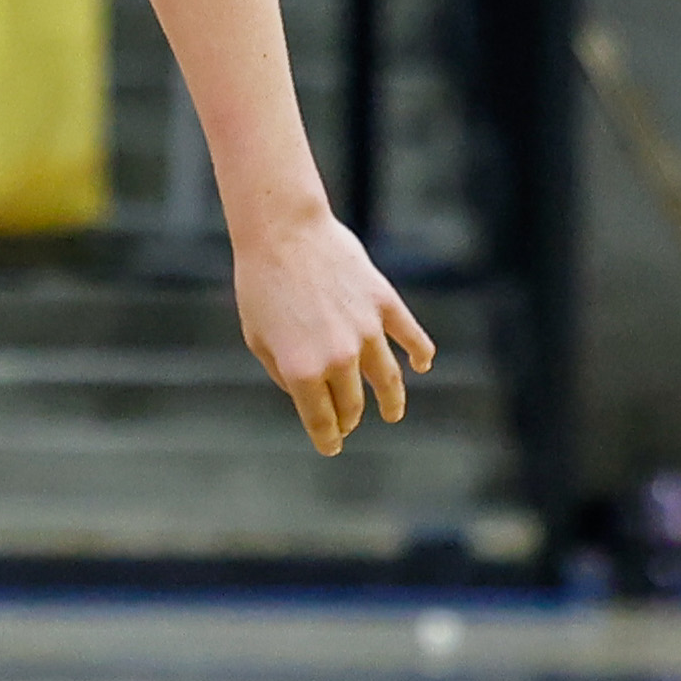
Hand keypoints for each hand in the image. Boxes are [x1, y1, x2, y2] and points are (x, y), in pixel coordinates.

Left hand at [235, 211, 434, 456]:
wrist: (282, 233)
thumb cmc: (260, 285)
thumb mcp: (258, 338)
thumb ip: (284, 373)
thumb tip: (307, 393)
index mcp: (302, 371)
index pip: (322, 420)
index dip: (328, 439)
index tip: (332, 447)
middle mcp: (339, 358)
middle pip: (352, 403)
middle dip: (349, 419)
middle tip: (347, 424)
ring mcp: (367, 331)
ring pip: (387, 379)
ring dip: (392, 401)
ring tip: (393, 412)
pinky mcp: (384, 304)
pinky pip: (411, 337)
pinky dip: (420, 354)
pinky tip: (422, 365)